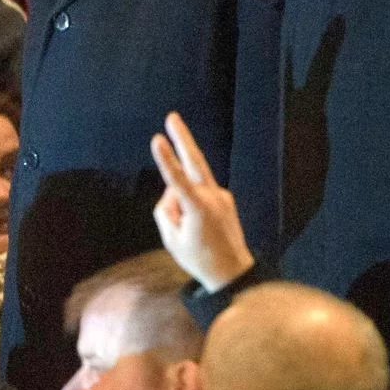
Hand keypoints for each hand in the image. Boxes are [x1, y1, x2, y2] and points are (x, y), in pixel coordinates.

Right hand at [150, 111, 253, 292]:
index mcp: (198, 208)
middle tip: (172, 116)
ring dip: (181, 197)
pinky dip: (190, 204)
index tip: (157, 139)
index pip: (176, 178)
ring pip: (192, 184)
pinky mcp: (225, 200)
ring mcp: (222, 196)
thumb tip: (171, 191)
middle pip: (195, 160)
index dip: (165, 158)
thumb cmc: (198, 258)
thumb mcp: (171, 239)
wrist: (232, 272)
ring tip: (186, 231)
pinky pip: (199, 194)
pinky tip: (197, 229)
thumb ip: (165, 210)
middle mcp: (213, 197)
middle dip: (182, 138)